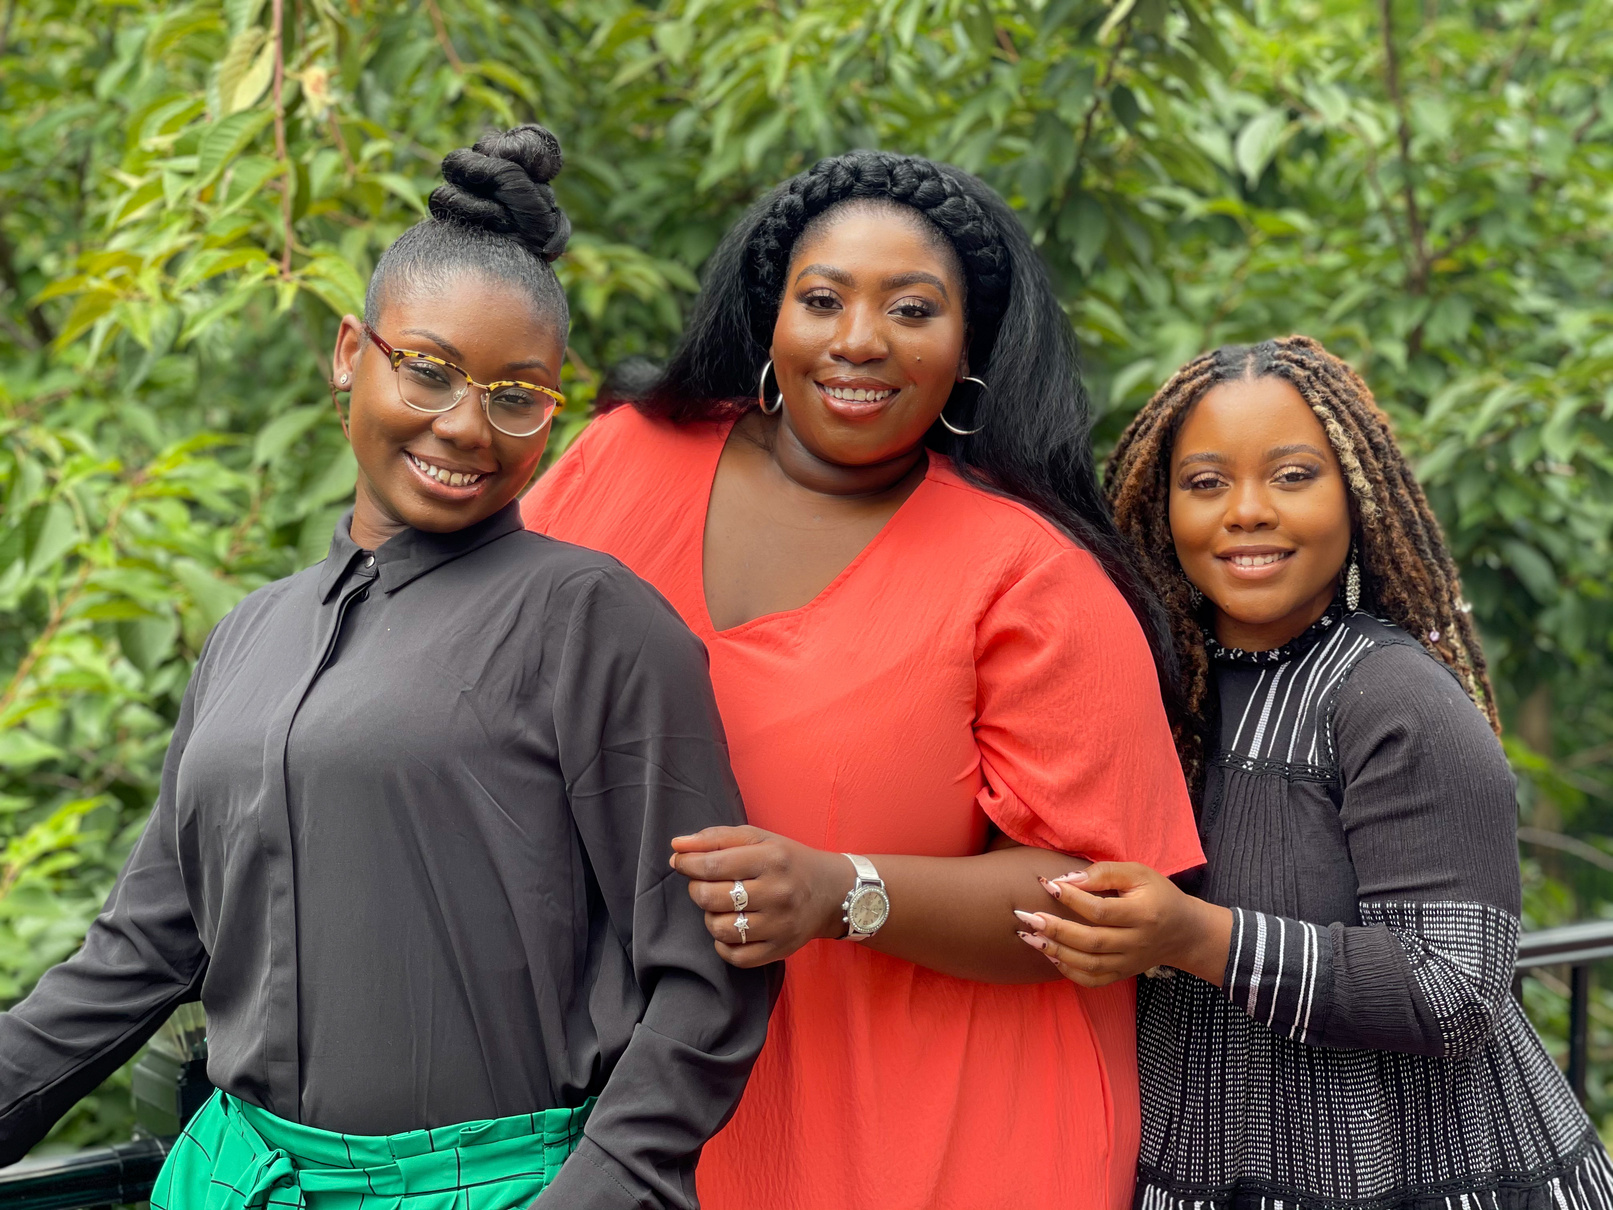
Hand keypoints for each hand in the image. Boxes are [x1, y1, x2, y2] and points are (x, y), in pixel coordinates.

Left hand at [669, 826, 854, 967]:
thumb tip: (677, 846)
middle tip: (704, 884)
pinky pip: (735, 956)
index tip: (680, 863)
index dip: (687, 864)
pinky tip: (731, 928)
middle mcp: (778, 893)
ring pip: (719, 929)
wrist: (832, 892)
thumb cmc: (787, 860)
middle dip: (697, 889)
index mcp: (771, 859)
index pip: (713, 865)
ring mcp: (780, 925)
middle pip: (710, 898)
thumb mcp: (758, 838)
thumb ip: (716, 838)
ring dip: (709, 917)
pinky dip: (723, 944)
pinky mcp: (780, 950)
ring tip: (720, 906)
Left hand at [1011, 863, 1231, 987]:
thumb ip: (1105, 873)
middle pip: (1091, 941)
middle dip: (1056, 930)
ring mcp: (1129, 963)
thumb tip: (1068, 879)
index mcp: (1143, 914)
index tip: (1047, 884)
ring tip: (1029, 937)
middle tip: (1027, 917)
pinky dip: (1069, 972)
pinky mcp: (1123, 974)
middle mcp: (1137, 942)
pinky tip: (1050, 956)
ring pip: (1089, 964)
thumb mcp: (1139, 874)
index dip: (1072, 899)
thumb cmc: (1157, 895)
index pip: (1102, 911)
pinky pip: (1093, 980)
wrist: (1184, 932)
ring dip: (1056, 952)